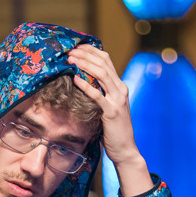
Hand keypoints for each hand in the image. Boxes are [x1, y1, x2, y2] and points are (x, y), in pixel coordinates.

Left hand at [68, 45, 151, 196]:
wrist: (125, 149)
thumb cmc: (112, 130)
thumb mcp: (107, 107)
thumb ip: (100, 94)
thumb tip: (81, 82)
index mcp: (120, 87)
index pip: (106, 60)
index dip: (91, 51)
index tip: (76, 47)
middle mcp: (121, 90)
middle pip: (103, 63)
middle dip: (85, 54)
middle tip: (70, 50)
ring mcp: (117, 101)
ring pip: (101, 74)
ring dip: (84, 65)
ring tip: (70, 60)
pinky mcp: (111, 112)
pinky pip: (97, 95)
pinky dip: (86, 85)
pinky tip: (75, 79)